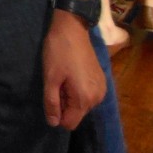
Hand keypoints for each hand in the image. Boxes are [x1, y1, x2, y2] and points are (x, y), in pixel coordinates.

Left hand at [42, 10, 105, 129]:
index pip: (70, 123)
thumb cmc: (58, 52)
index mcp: (85, 99)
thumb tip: (53, 124)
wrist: (73, 28)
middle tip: (57, 81)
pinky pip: (88, 94)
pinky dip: (78, 88)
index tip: (52, 93)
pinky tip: (72, 72)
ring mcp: (102, 89)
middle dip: (64, 102)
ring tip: (64, 75)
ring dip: (70, 95)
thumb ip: (51, 102)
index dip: (57, 113)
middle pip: (76, 113)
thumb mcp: (50, 77)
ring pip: (82, 104)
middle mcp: (97, 98)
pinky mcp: (102, 81)